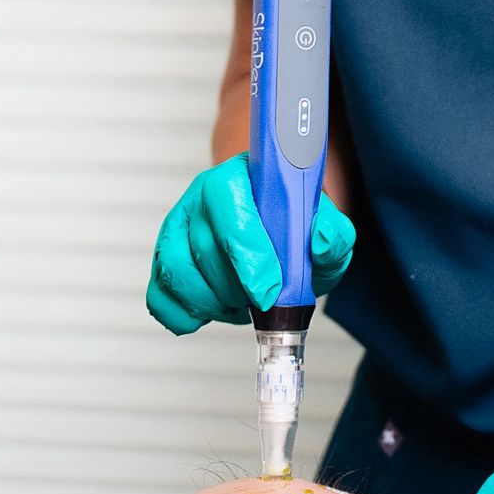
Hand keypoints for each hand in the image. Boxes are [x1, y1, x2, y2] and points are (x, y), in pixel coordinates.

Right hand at [146, 154, 354, 334]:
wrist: (274, 229)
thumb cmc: (295, 227)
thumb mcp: (325, 227)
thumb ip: (334, 234)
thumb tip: (321, 240)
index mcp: (238, 177)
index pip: (228, 202)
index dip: (246, 251)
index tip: (268, 291)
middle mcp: (200, 198)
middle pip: (203, 247)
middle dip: (236, 288)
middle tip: (264, 300)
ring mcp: (176, 229)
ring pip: (176, 273)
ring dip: (213, 303)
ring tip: (241, 303)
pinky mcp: (163, 260)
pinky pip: (158, 297)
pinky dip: (186, 317)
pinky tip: (216, 310)